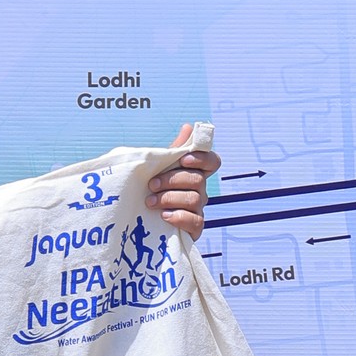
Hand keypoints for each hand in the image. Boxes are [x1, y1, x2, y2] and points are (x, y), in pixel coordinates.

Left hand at [145, 122, 219, 238]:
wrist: (143, 224)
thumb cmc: (152, 193)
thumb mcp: (159, 170)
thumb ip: (174, 152)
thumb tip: (188, 126)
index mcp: (194, 174)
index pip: (213, 161)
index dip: (202, 158)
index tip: (183, 160)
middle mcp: (200, 191)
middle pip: (198, 180)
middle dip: (172, 180)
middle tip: (151, 185)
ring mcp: (198, 210)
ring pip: (194, 199)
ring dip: (169, 198)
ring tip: (150, 202)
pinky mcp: (194, 229)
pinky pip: (194, 221)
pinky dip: (178, 217)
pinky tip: (164, 216)